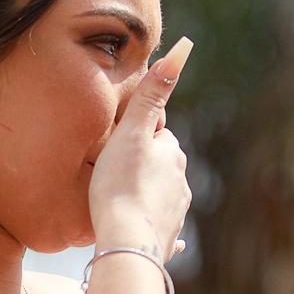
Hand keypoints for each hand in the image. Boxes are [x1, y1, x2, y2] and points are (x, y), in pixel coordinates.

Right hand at [89, 38, 191, 254]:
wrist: (125, 243)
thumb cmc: (121, 185)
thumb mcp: (131, 133)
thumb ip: (151, 95)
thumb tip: (181, 50)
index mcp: (172, 153)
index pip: (157, 134)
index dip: (137, 135)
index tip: (118, 145)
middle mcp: (181, 181)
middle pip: (159, 164)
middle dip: (141, 164)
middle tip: (112, 171)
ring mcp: (176, 211)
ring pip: (160, 193)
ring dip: (144, 194)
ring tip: (117, 200)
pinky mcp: (167, 238)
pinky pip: (162, 227)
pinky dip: (155, 226)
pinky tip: (151, 232)